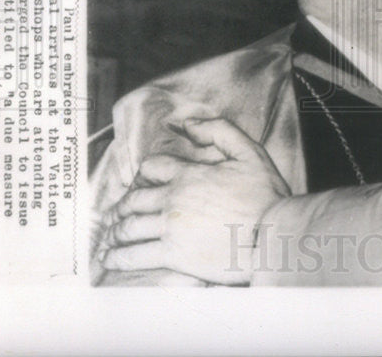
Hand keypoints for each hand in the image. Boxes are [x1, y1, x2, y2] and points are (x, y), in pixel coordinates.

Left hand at [100, 118, 289, 284]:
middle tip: (113, 216)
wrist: (273, 237)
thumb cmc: (266, 196)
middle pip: (133, 201)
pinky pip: (133, 255)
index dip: (143, 175)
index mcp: (189, 175)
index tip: (139, 185)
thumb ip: (219, 130)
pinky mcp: (172, 256)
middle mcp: (173, 200)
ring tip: (108, 237)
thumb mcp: (250, 151)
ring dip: (114, 232)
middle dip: (120, 208)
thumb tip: (188, 123)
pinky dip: (117, 257)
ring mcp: (170, 228)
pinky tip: (110, 258)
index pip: (151, 169)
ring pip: (128, 228)